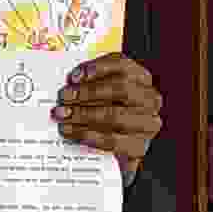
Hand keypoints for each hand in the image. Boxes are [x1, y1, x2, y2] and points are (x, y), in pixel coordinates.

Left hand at [55, 55, 162, 174]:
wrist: (122, 143)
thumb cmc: (109, 110)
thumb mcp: (102, 91)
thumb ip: (90, 82)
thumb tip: (71, 81)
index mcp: (141, 78)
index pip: (123, 65)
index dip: (98, 68)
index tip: (74, 76)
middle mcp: (149, 99)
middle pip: (121, 89)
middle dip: (88, 92)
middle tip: (63, 97)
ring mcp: (147, 124)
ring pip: (116, 115)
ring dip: (84, 115)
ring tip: (62, 116)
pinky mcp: (138, 147)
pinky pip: (112, 141)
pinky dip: (89, 136)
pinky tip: (72, 132)